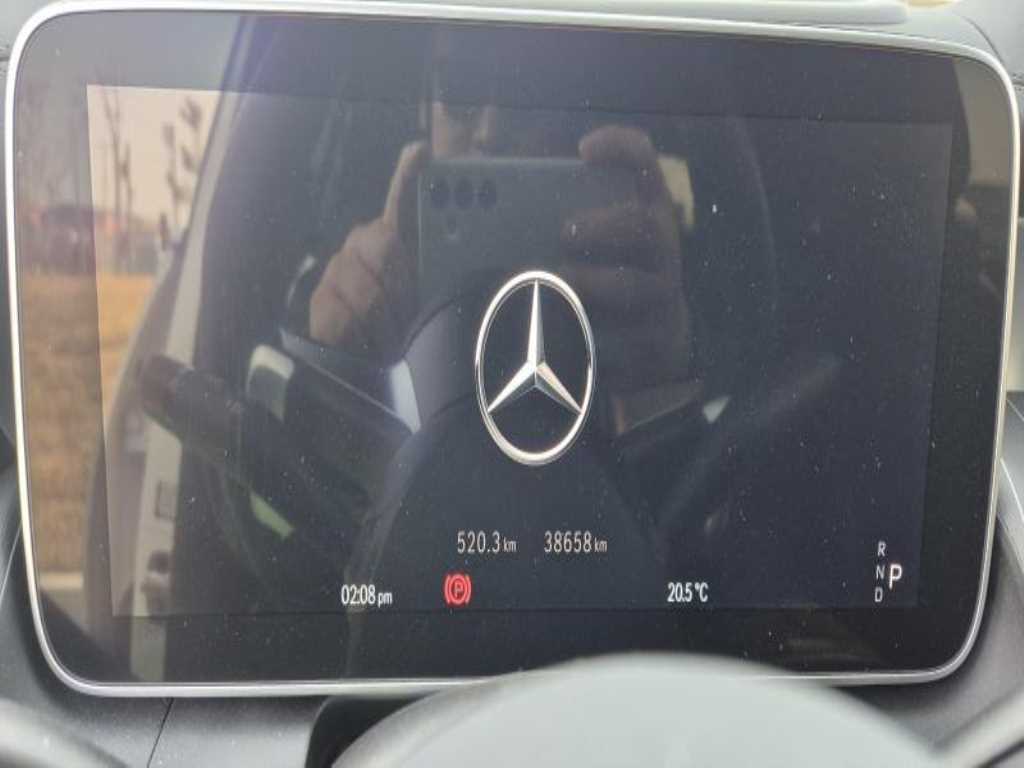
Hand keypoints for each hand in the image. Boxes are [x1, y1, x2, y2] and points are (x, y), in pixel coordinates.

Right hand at [310, 142, 427, 360]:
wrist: (370, 374)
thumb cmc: (409, 331)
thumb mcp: (432, 301)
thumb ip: (442, 270)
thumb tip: (461, 240)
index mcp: (398, 239)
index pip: (402, 199)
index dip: (409, 175)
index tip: (420, 153)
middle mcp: (364, 244)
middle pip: (386, 246)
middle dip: (405, 290)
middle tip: (411, 317)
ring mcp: (339, 269)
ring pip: (368, 291)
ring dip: (388, 326)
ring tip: (393, 343)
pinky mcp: (320, 300)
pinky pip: (345, 316)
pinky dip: (362, 341)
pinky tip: (367, 348)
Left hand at [562, 126, 690, 383]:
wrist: (654, 336)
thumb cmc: (607, 274)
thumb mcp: (592, 239)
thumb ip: (552, 213)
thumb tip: (492, 197)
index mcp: (644, 209)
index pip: (644, 164)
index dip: (621, 149)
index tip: (584, 149)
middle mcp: (661, 248)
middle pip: (644, 224)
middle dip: (603, 225)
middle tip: (565, 230)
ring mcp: (661, 294)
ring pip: (633, 286)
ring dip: (589, 283)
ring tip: (556, 283)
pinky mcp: (655, 339)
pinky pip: (626, 339)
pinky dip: (591, 336)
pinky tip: (563, 333)